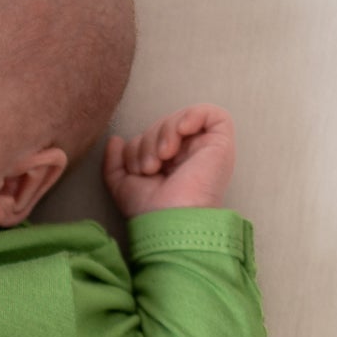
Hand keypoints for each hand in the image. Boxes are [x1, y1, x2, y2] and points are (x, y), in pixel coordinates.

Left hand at [104, 104, 234, 215]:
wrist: (171, 223)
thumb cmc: (150, 213)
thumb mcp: (124, 187)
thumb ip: (116, 163)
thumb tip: (116, 140)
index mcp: (169, 165)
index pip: (149, 137)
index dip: (137, 146)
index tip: (137, 170)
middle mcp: (189, 156)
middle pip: (163, 125)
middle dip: (148, 141)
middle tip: (150, 167)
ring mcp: (205, 150)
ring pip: (180, 118)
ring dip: (164, 133)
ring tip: (162, 158)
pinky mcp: (221, 145)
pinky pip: (211, 113)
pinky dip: (192, 115)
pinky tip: (181, 131)